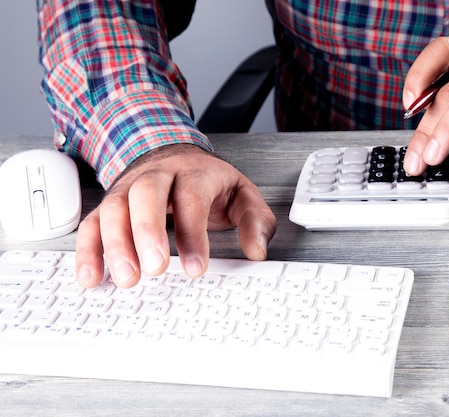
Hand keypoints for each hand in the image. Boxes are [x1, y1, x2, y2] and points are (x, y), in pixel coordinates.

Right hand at [75, 144, 276, 287]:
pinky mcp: (111, 204)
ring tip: (126, 279)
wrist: (175, 156)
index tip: (195, 268)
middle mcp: (158, 175)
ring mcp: (129, 187)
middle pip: (145, 194)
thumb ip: (256, 220)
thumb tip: (257, 250)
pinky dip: (89, 250)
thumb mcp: (242, 194)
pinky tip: (91, 277)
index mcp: (194, 172)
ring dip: (115, 244)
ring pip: (114, 208)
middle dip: (147, 232)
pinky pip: (93, 223)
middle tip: (154, 269)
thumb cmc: (208, 181)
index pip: (191, 198)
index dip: (192, 234)